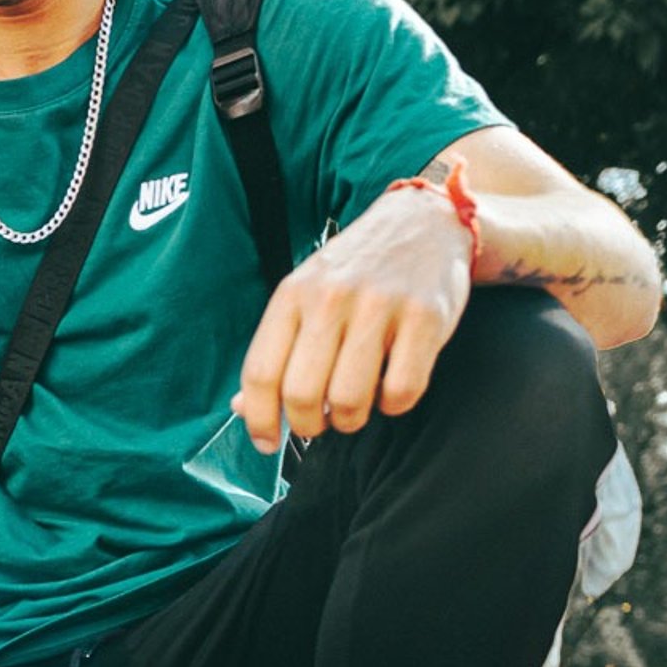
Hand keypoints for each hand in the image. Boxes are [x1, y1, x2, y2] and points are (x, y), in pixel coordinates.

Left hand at [234, 187, 472, 452]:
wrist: (423, 223)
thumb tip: (241, 408)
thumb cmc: (357, 272)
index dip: (259, 420)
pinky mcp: (425, 317)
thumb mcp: (305, 297)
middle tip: (320, 423)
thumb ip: (275, 350)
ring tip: (355, 406)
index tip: (266, 443)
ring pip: (349, 400)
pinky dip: (394, 405)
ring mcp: (379, 306)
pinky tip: (391, 387)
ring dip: (350, 420)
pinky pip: (401, 391)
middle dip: (308, 426)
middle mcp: (331, 298)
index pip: (261, 373)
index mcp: (293, 294)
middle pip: (302, 394)